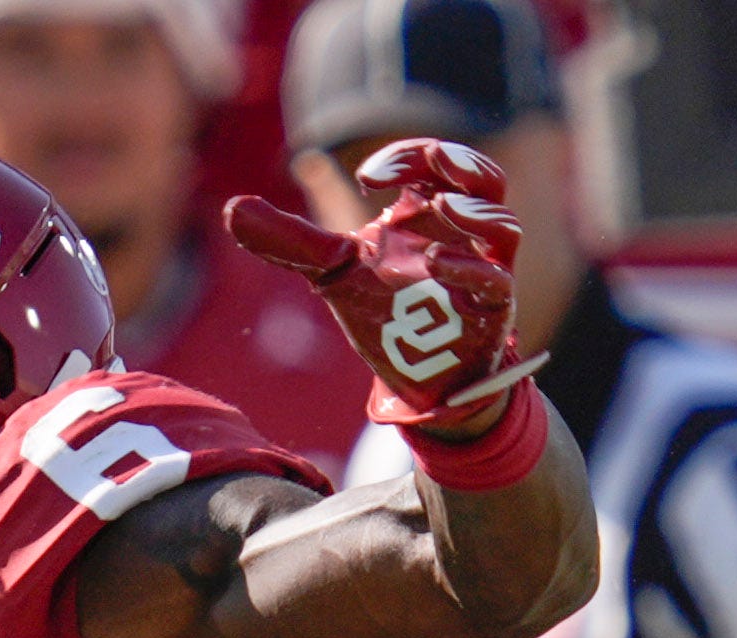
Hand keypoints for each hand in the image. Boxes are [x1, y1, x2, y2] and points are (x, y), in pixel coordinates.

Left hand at [226, 141, 531, 437]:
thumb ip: (288, 240)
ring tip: (445, 207)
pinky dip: (471, 268)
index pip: (431, 163)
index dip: (407, 157)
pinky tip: (438, 263)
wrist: (416, 381)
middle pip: (483, 179)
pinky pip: (496, 282)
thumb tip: (232, 209)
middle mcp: (460, 235)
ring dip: (476, 211)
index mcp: (425, 212)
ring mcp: (482, 270)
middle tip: (434, 163)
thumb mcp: (331, 271)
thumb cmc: (383, 312)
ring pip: (503, 225)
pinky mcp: (489, 313)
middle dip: (460, 163)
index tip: (366, 178)